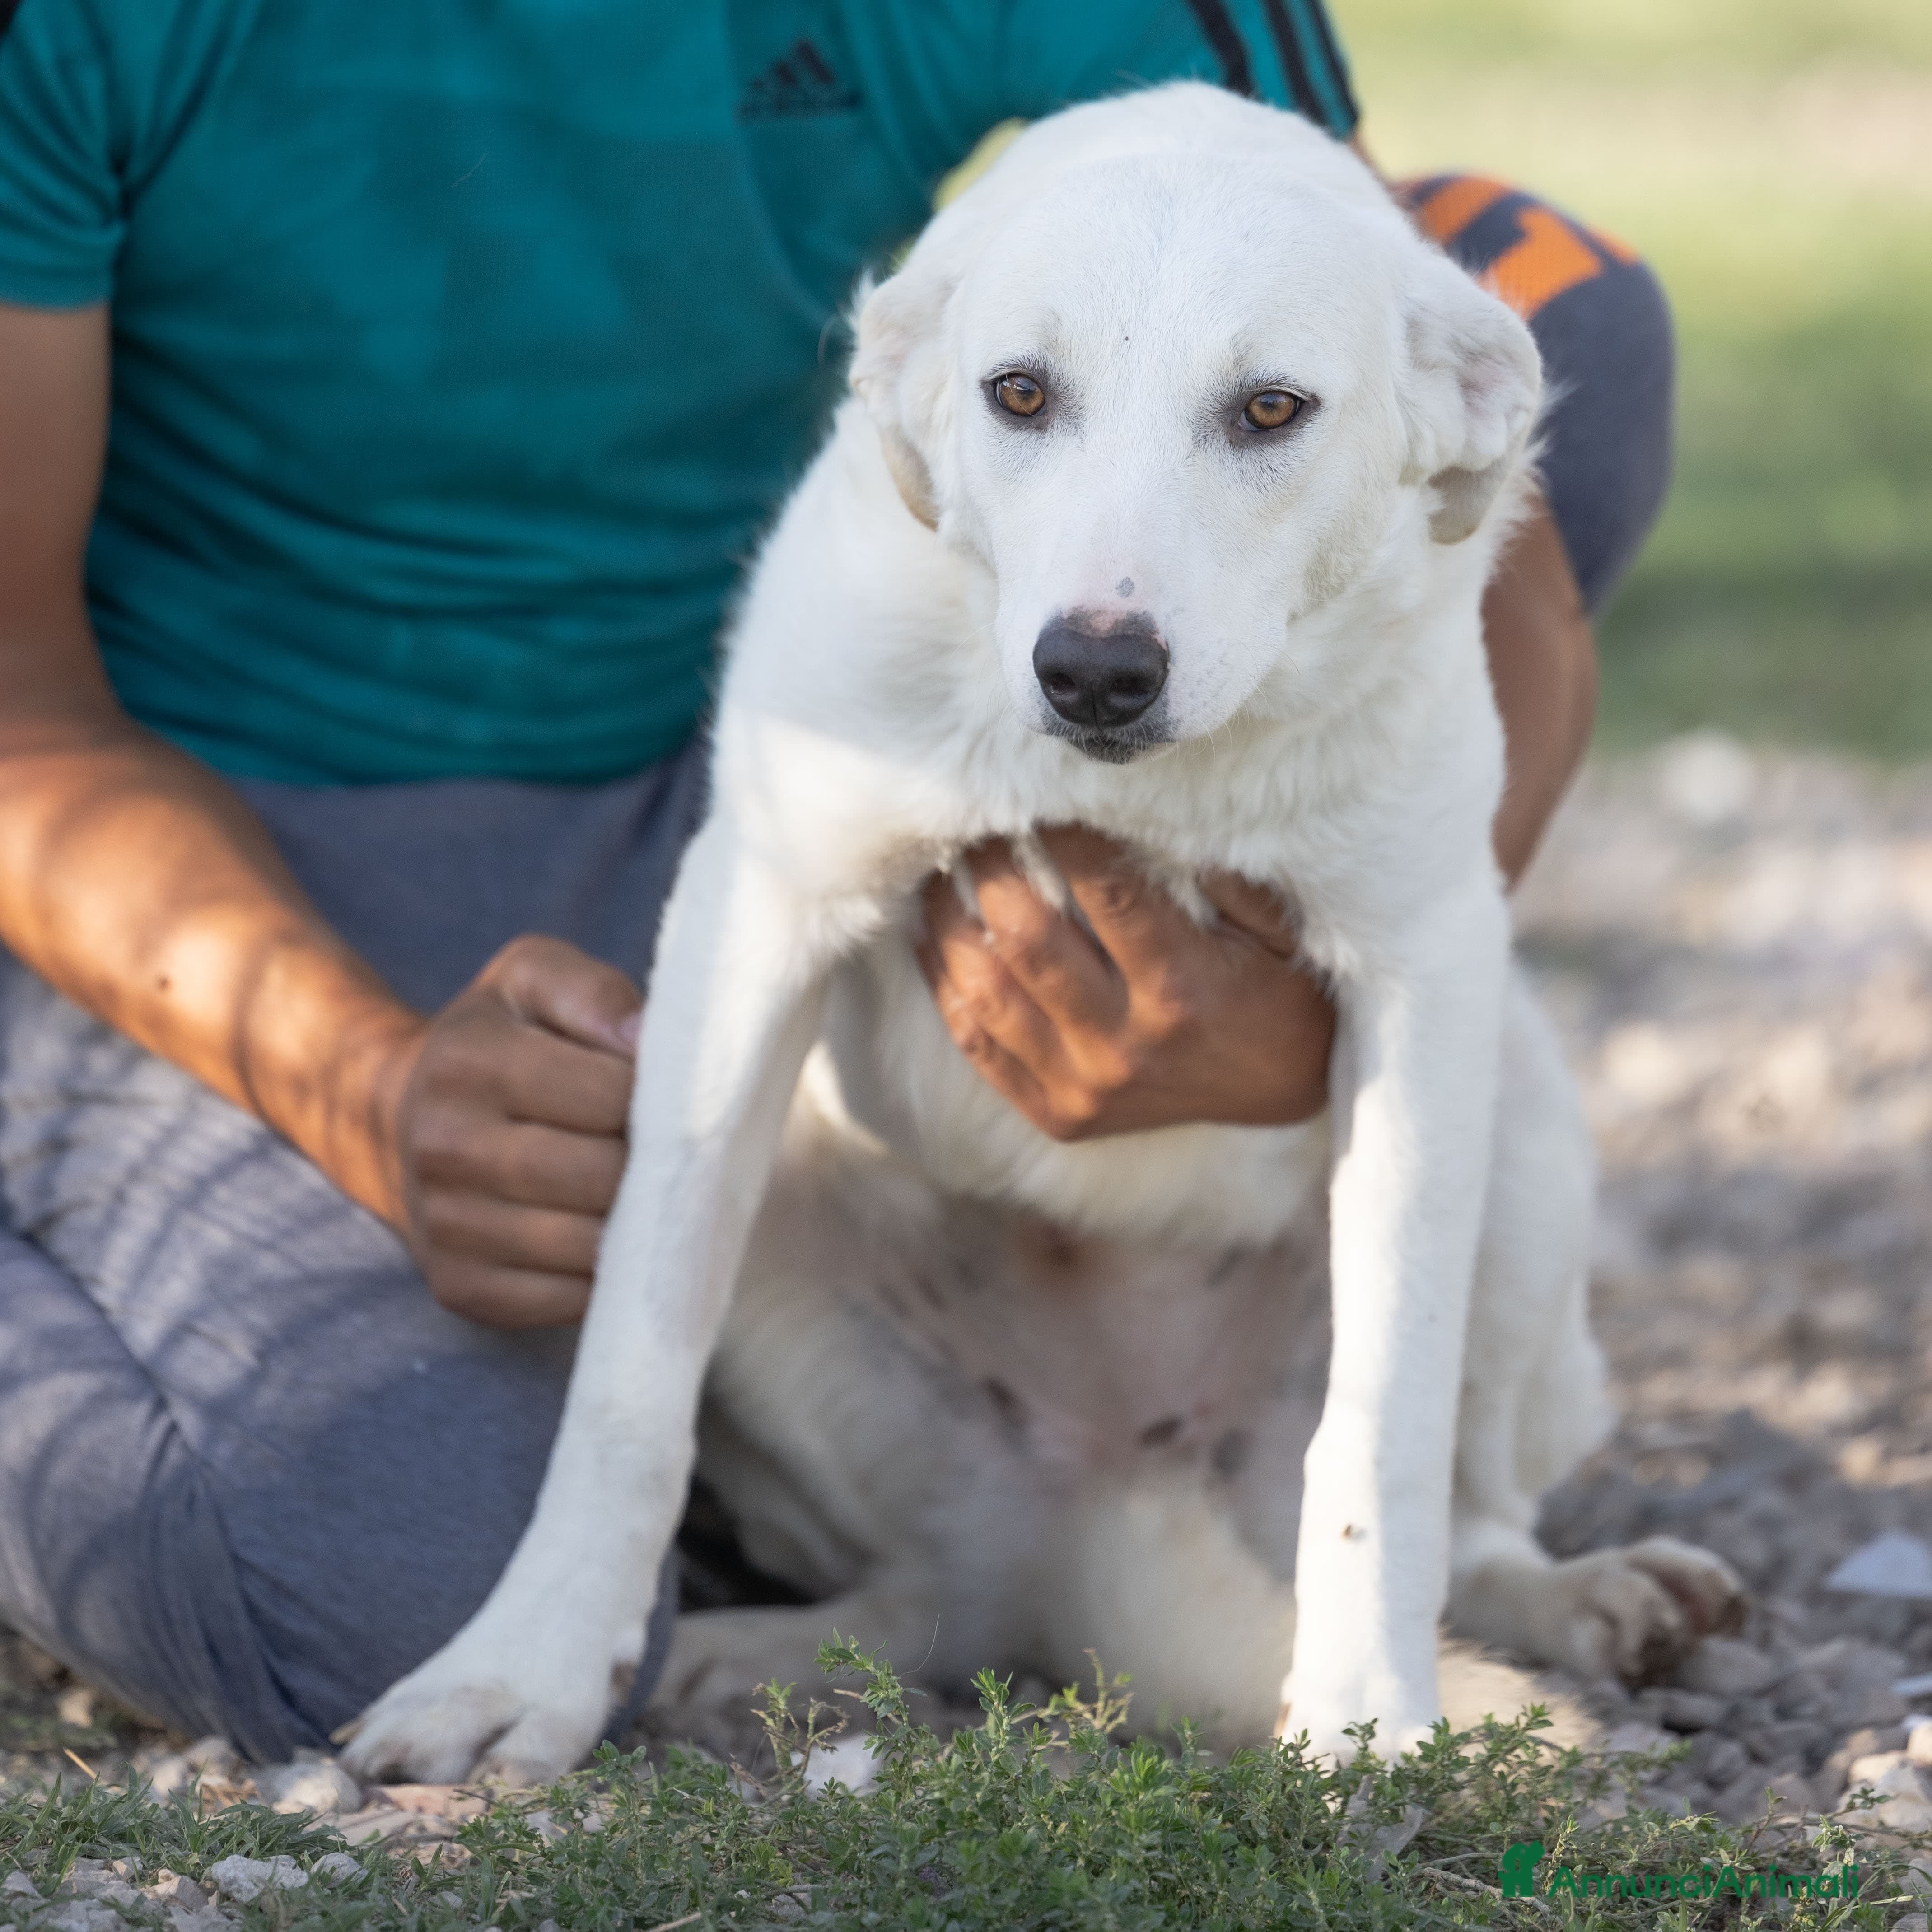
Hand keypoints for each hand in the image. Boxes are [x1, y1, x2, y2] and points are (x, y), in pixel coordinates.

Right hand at [375, 936, 641, 1327]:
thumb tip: (647, 1042)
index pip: (610, 1096)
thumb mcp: (532, 979)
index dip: (662, 1100)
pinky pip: (566, 1302)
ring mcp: (447, 1226)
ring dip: (637, 1227)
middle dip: (655, 1168)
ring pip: (589, 1247)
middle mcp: (445, 1147)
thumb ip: (593, 991)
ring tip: (647, 1195)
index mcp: (468, 1062)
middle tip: (673, 1154)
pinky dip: (606, 1278)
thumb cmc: (496, 1042)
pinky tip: (610, 1239)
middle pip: (601, 1176)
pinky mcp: (460, 1288)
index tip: (672, 1097)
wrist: (402, 1120)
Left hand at [918, 826, 1333, 1140]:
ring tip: (943, 867)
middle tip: (979, 818)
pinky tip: (937, 933)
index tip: (1043, 789)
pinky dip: (946, 983)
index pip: (1106, 892)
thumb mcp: (1281, 928)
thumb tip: (1155, 810)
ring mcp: (1084, 1087)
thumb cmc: (1282, 991)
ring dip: (952, 920)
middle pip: (1028, 939)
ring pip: (986, 991)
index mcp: (1182, 991)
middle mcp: (1125, 1047)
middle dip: (993, 867)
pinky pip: (977, 1044)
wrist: (1283, 1090)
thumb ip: (1226, 871)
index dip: (1065, 832)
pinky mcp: (1056, 1113)